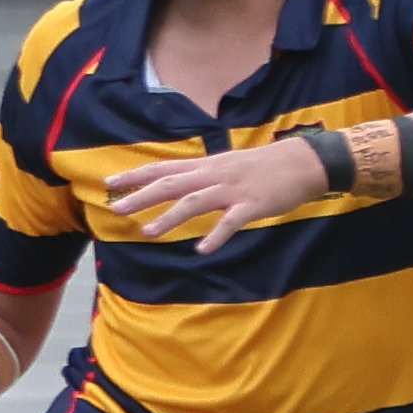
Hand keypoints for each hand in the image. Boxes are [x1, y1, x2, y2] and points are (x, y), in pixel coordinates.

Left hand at [98, 138, 334, 251]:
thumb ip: (201, 175)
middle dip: (141, 196)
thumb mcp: (226, 165)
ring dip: (169, 217)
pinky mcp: (252, 204)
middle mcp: (214, 175)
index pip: (164, 168)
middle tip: (115, 208)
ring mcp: (232, 190)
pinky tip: (201, 249)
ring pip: (194, 202)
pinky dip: (216, 235)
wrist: (303, 162)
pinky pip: (231, 222)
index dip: (136, 176)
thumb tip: (176, 184)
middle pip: (171, 184)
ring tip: (147, 232)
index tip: (109, 183)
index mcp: (206, 166)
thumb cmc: (262, 167)